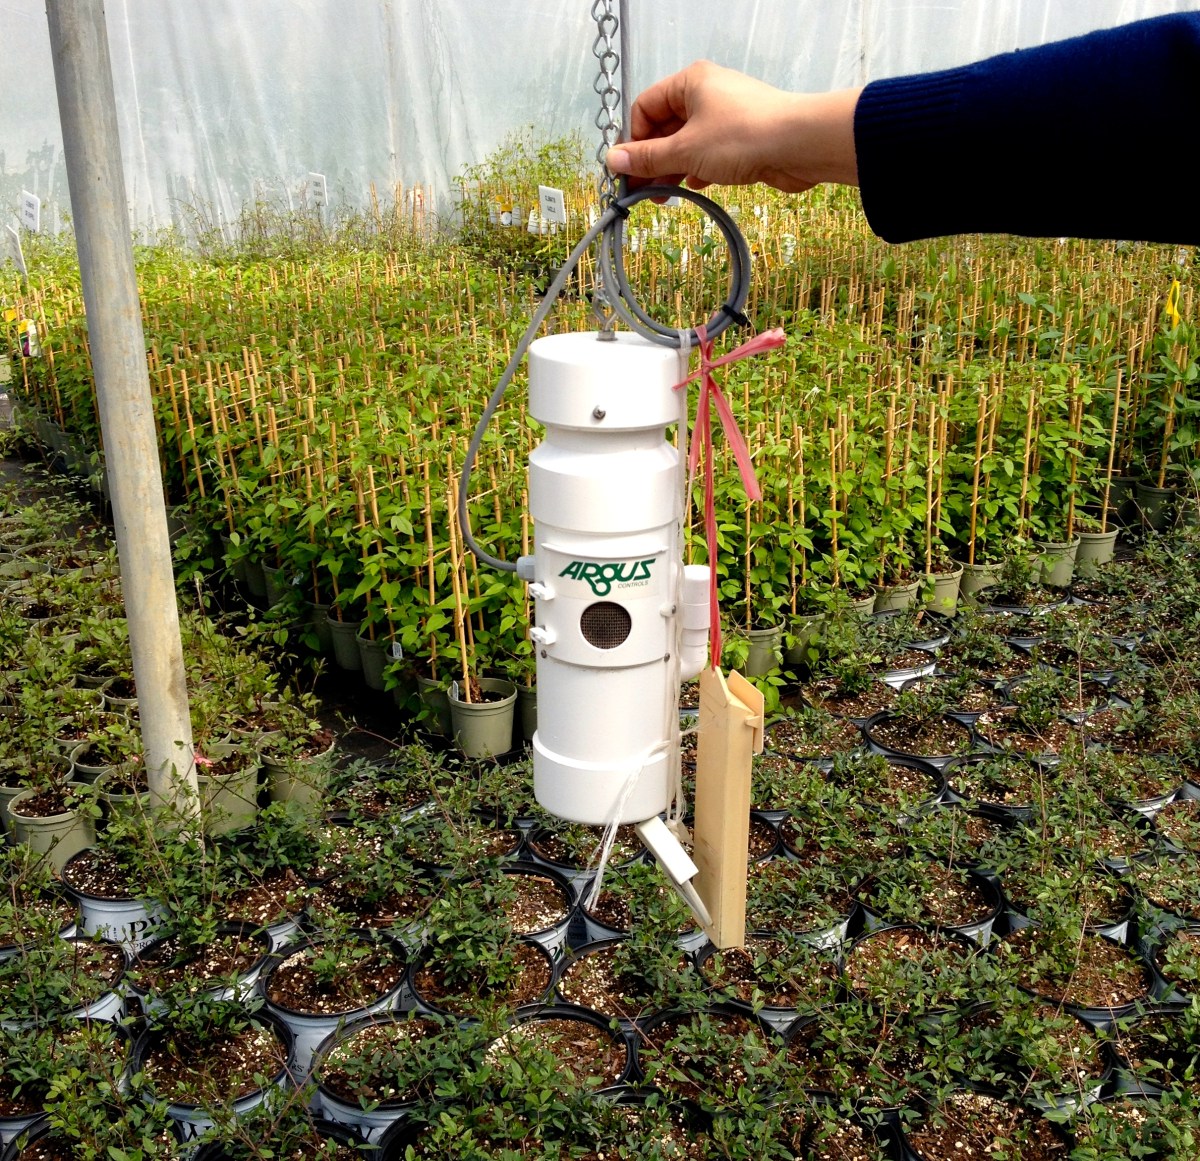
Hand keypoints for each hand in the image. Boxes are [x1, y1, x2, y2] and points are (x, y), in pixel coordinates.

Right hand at [605, 61, 860, 192]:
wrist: (799, 144)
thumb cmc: (742, 136)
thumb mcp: (685, 150)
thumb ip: (648, 158)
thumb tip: (614, 161)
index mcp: (690, 83)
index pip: (645, 107)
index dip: (633, 140)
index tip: (628, 170)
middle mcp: (706, 94)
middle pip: (665, 128)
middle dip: (652, 160)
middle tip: (641, 191)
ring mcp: (725, 116)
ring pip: (686, 143)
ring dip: (673, 169)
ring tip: (664, 196)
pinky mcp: (741, 138)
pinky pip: (708, 153)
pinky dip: (697, 170)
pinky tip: (694, 186)